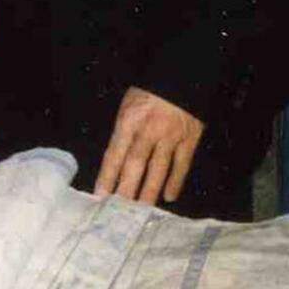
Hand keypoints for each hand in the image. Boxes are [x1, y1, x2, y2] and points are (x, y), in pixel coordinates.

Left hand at [94, 86, 203, 204]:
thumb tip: (116, 160)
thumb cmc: (148, 91)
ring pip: (157, 170)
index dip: (107, 176)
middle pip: (134, 165)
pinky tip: (169, 197)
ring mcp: (169, 137)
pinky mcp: (189, 140)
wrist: (180, 76)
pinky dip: (175, 182)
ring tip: (141, 210)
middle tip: (118, 212)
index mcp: (128, 121)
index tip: (99, 195)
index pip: (114, 153)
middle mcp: (147, 131)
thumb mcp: (127, 105)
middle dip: (125, 189)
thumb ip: (123, 131)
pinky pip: (181, 165)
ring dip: (148, 191)